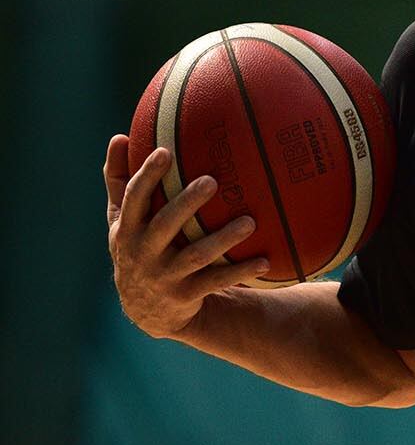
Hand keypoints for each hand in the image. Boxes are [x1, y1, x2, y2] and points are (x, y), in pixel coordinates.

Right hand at [104, 134, 268, 338]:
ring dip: (224, 239)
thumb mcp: (122, 219)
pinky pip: (217, 282)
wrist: (146, 309)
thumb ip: (120, 180)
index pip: (133, 198)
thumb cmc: (137, 246)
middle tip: (212, 181)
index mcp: (127, 229)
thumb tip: (118, 136)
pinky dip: (240, 271)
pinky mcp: (186, 295)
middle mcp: (142, 253)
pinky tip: (265, 259)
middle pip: (165, 225)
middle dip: (186, 203)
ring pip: (196, 256)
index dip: (146, 176)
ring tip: (250, 221)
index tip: (164, 151)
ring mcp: (165, 276)